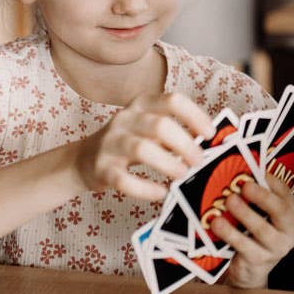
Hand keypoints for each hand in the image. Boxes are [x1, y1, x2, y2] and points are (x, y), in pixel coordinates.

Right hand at [75, 92, 213, 199]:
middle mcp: (125, 119)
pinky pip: (124, 180)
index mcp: (142, 104)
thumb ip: (174, 130)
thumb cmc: (129, 142)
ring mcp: (110, 143)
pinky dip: (145, 188)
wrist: (83, 160)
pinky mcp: (102, 169)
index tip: (210, 134)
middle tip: (199, 161)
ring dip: (168, 163)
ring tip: (182, 175)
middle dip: (185, 144)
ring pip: (142, 149)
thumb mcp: (149, 127)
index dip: (195, 116)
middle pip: (161, 126)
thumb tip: (209, 142)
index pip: (173, 101)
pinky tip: (160, 192)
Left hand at [213, 176, 293, 288]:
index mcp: (293, 215)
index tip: (258, 171)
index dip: (272, 182)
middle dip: (262, 196)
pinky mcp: (260, 260)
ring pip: (262, 229)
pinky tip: (217, 224)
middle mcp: (290, 231)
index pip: (285, 194)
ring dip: (244, 213)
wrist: (251, 270)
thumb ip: (260, 199)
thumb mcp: (264, 216)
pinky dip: (230, 233)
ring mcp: (277, 248)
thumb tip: (245, 176)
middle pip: (280, 211)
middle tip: (245, 185)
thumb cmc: (256, 236)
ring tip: (229, 201)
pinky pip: (244, 245)